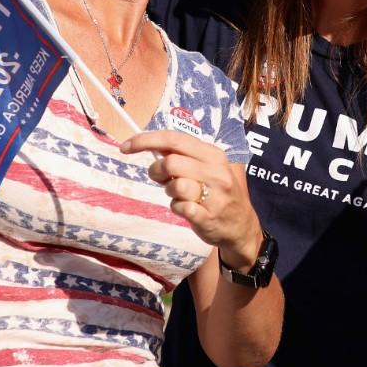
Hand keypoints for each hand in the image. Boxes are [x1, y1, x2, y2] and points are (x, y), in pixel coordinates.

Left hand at [121, 130, 262, 268]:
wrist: (241, 227)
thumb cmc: (218, 193)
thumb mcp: (207, 168)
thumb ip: (183, 157)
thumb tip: (150, 146)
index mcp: (213, 154)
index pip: (174, 139)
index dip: (146, 140)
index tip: (126, 147)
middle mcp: (216, 172)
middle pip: (171, 162)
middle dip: (157, 171)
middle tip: (160, 179)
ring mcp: (214, 196)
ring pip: (175, 186)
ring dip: (169, 191)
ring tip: (179, 195)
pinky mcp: (208, 217)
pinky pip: (180, 208)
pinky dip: (177, 208)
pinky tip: (187, 209)